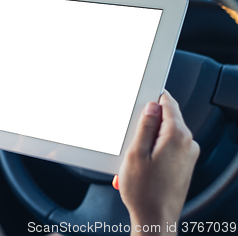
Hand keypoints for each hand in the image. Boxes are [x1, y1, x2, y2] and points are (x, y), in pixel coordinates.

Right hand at [116, 91, 199, 234]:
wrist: (155, 220)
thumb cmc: (145, 192)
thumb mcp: (136, 152)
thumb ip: (145, 126)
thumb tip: (152, 107)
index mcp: (177, 136)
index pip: (168, 103)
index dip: (152, 99)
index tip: (141, 99)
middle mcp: (188, 144)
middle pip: (166, 120)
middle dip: (146, 126)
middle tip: (130, 141)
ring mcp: (188, 156)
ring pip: (164, 135)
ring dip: (147, 142)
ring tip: (132, 160)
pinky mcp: (184, 166)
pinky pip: (167, 149)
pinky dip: (152, 153)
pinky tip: (139, 168)